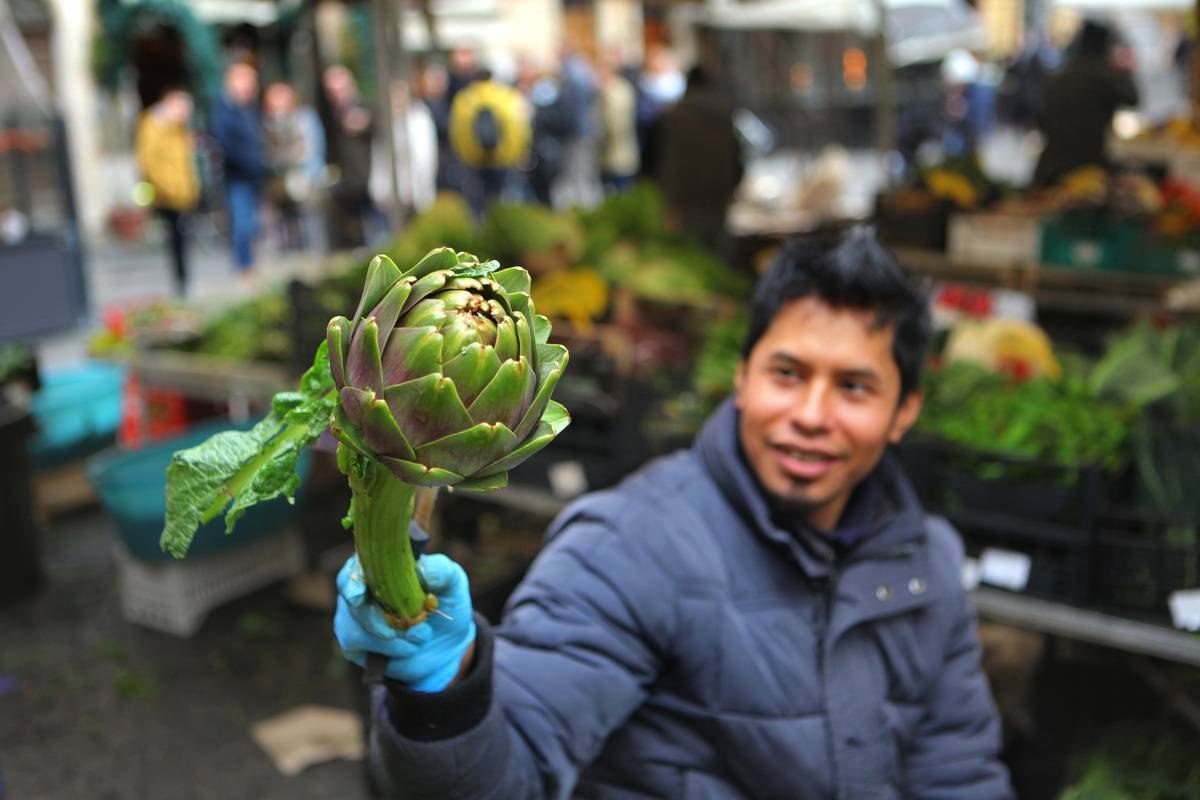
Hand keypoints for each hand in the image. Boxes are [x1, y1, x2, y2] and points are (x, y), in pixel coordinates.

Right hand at [334, 553, 475, 691]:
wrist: (447, 642)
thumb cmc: (445, 602)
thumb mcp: (452, 582)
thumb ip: (441, 571)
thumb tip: (422, 569)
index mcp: (380, 565)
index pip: (354, 567)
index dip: (353, 580)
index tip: (358, 595)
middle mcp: (360, 588)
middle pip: (350, 599)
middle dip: (379, 618)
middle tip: (414, 627)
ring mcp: (354, 616)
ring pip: (354, 629)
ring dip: (391, 640)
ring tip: (420, 637)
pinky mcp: (354, 643)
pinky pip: (358, 648)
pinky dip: (389, 650)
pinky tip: (409, 648)